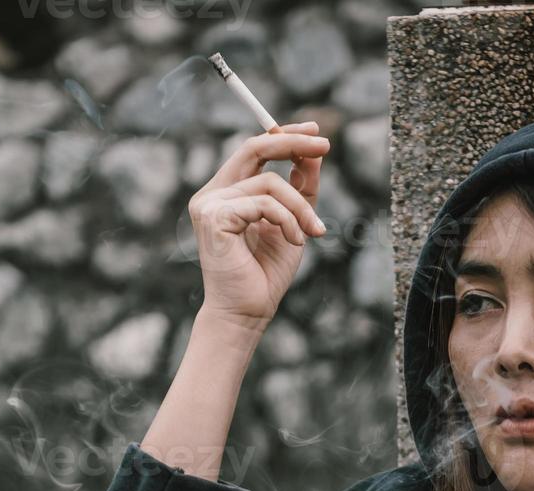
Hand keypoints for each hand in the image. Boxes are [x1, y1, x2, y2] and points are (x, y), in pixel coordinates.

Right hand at [187, 121, 329, 331]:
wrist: (247, 313)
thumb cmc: (265, 274)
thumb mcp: (293, 222)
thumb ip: (301, 188)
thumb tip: (315, 151)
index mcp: (227, 193)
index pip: (254, 151)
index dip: (285, 136)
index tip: (316, 132)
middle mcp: (212, 194)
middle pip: (253, 148)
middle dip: (293, 143)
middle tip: (325, 145)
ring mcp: (208, 204)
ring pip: (268, 181)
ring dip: (300, 206)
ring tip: (313, 231)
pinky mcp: (213, 218)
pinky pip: (263, 203)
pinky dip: (287, 220)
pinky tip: (295, 241)